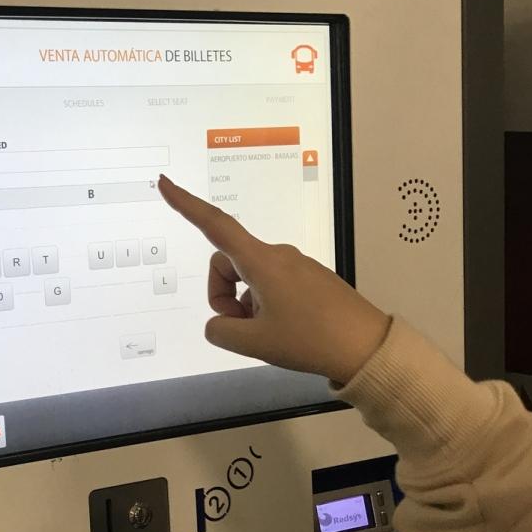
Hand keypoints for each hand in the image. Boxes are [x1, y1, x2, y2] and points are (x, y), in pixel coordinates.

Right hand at [157, 173, 389, 384]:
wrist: (366, 347)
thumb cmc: (310, 340)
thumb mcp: (254, 343)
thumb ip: (221, 331)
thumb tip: (218, 323)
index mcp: (261, 262)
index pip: (215, 226)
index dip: (186, 205)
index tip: (165, 184)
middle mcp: (277, 256)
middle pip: (228, 263)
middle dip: (222, 294)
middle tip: (240, 329)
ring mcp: (295, 266)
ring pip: (249, 278)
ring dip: (244, 304)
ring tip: (268, 334)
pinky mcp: (308, 279)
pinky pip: (270, 285)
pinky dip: (264, 306)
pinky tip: (285, 330)